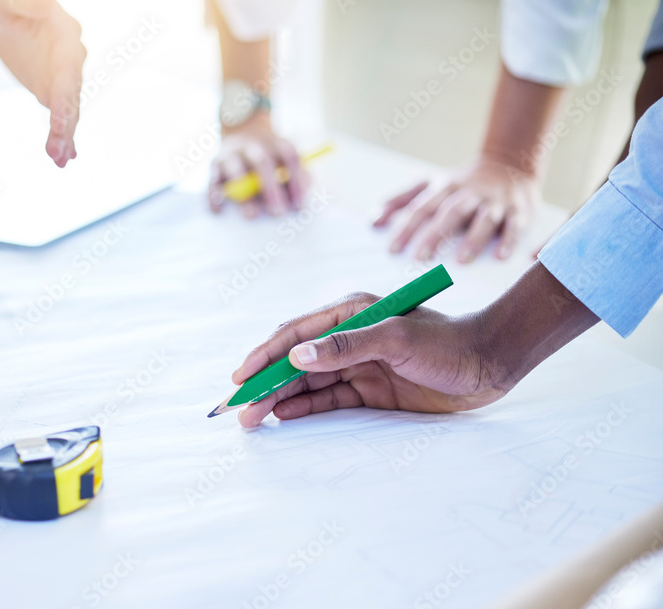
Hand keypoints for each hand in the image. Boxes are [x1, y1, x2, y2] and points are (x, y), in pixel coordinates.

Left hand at [0, 0, 85, 166]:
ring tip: (60, 160)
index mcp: (65, 35)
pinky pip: (61, 114)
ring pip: (69, 109)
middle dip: (66, 125)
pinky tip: (63, 156)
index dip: (65, 96)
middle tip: (58, 152)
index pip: (68, 70)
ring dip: (66, 135)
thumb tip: (44, 0)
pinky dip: (63, 134)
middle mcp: (71, 58)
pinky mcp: (52, 87)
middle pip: (72, 95)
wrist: (9, 4)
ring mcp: (63, 75)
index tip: (60, 122)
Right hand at [209, 113, 306, 217]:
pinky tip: (220, 210)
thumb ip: (301, 177)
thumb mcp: (288, 160)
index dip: (296, 182)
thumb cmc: (272, 156)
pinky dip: (214, 196)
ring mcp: (232, 153)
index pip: (289, 158)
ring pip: (235, 170)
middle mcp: (253, 145)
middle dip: (270, 189)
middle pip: (262, 162)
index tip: (299, 207)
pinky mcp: (214, 164)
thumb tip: (300, 201)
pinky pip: (212, 181)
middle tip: (277, 213)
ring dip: (244, 194)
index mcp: (276, 143)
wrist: (243, 129)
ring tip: (252, 215)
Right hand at [231, 293, 510, 427]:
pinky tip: (284, 416)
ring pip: (308, 382)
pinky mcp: (370, 389)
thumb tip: (296, 355)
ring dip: (280, 398)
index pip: (295, 334)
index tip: (241, 377)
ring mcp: (358, 363)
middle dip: (265, 383)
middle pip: (295, 360)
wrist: (490, 363)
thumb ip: (345, 345)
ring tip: (253, 419)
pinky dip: (305, 407)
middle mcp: (348, 336)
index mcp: (349, 312)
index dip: (265, 355)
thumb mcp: (396, 338)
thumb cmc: (447, 342)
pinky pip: (329, 398)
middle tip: (239, 408)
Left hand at [374, 155, 541, 261]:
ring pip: (483, 218)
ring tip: (461, 261)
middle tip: (420, 259)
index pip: (421, 208)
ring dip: (473, 238)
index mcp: (443, 187)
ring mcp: (494, 201)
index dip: (406, 228)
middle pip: (449, 213)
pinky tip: (500, 257)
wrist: (509, 163)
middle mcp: (468, 193)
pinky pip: (515, 225)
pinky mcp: (519, 210)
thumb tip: (372, 222)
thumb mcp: (429, 185)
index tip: (392, 250)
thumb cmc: (460, 184)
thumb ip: (399, 201)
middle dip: (434, 235)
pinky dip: (509, 240)